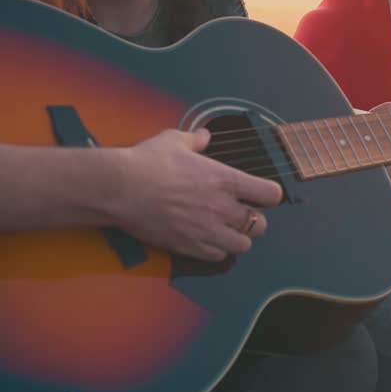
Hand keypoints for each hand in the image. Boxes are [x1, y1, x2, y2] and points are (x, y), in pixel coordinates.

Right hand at [111, 129, 281, 261]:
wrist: (118, 189)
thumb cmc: (147, 162)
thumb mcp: (174, 140)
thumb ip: (195, 140)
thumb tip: (203, 135)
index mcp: (226, 180)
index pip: (271, 195)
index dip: (268, 195)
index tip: (258, 193)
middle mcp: (223, 208)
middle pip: (260, 226)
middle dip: (253, 221)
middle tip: (239, 215)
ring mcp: (207, 230)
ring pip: (243, 245)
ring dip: (237, 238)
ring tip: (224, 230)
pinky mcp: (189, 246)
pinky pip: (218, 256)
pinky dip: (216, 250)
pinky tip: (206, 240)